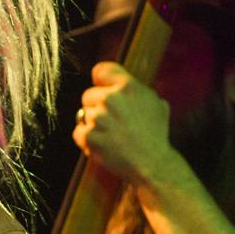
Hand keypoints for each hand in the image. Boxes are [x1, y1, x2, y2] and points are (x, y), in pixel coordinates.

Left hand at [73, 61, 179, 186]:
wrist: (151, 163)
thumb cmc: (156, 134)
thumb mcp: (156, 103)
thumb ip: (136, 90)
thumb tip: (122, 82)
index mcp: (128, 87)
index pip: (101, 70)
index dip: (100, 79)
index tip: (102, 86)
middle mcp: (110, 99)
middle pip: (88, 94)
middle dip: (96, 105)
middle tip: (111, 119)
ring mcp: (97, 118)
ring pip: (83, 113)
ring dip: (92, 122)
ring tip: (111, 134)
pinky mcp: (88, 136)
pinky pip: (78, 131)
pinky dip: (87, 138)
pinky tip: (103, 143)